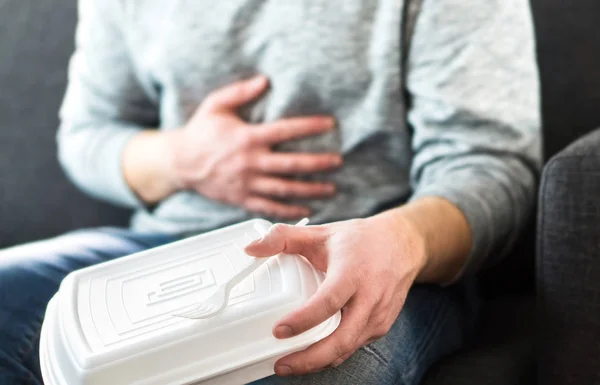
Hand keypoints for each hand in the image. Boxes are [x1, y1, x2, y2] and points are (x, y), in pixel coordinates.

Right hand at [166, 75, 341, 218]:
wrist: (179, 163)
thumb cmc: (200, 132)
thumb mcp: (216, 105)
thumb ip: (240, 92)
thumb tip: (265, 80)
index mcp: (247, 138)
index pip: (285, 131)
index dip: (310, 127)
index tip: (330, 124)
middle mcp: (250, 163)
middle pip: (291, 165)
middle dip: (318, 164)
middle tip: (338, 162)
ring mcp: (247, 184)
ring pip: (285, 190)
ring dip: (311, 190)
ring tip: (332, 189)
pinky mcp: (242, 199)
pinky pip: (270, 207)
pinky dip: (290, 210)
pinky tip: (308, 210)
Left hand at [244, 213, 427, 375]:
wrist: (403, 245)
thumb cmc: (361, 240)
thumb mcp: (321, 232)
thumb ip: (283, 237)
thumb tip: (251, 248)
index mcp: (352, 272)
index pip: (328, 302)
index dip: (303, 320)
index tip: (279, 330)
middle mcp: (369, 297)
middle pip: (342, 339)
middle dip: (310, 358)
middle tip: (281, 364)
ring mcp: (378, 315)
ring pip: (347, 348)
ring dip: (319, 361)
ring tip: (289, 364)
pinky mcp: (381, 326)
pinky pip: (354, 346)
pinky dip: (333, 355)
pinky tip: (312, 354)